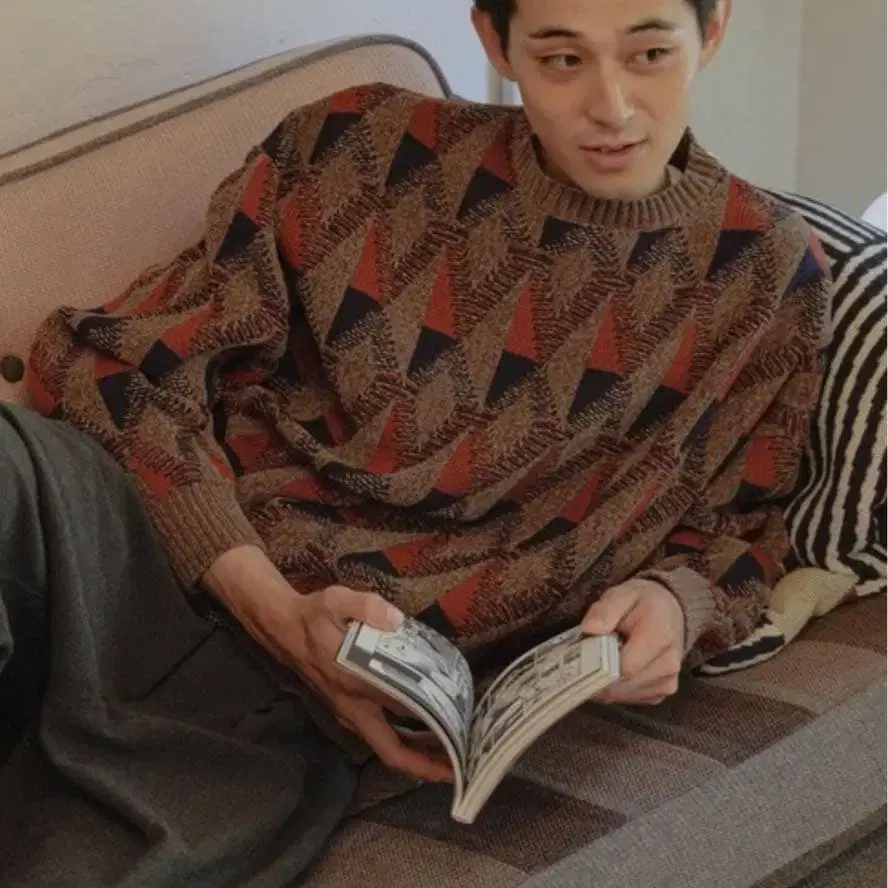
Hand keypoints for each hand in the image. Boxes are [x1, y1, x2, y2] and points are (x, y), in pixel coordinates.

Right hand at [204, 547, 453, 783]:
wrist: (281, 626)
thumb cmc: (312, 615)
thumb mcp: (336, 600)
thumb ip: (366, 607)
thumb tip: (396, 619)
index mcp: (355, 686)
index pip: (398, 720)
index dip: (428, 736)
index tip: (457, 743)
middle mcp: (352, 706)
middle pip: (391, 750)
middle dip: (425, 764)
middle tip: (459, 766)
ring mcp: (347, 710)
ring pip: (384, 744)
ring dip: (415, 752)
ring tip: (448, 751)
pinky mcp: (345, 706)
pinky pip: (378, 731)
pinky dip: (401, 735)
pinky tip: (421, 725)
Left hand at [581, 578, 685, 705]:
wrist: (670, 611)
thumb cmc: (643, 603)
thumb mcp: (623, 594)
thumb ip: (605, 610)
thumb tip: (590, 628)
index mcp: (660, 636)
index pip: (625, 667)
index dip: (599, 666)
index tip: (581, 657)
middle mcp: (668, 664)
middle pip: (622, 684)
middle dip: (598, 675)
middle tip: (584, 659)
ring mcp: (667, 681)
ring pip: (624, 694)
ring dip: (606, 682)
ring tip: (600, 661)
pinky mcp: (663, 691)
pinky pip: (631, 698)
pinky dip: (617, 687)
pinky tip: (613, 669)